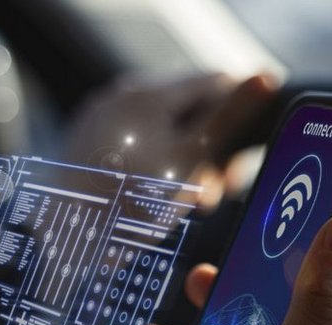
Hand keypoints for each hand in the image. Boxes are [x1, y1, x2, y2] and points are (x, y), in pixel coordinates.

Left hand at [64, 72, 278, 209]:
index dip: (240, 115)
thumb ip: (230, 117)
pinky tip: (157, 195)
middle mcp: (120, 95)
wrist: (63, 241)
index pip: (216, 81)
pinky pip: (134, 141)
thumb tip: (268, 76)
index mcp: (148, 92)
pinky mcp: (87, 142)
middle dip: (211, 146)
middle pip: (188, 106)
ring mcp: (99, 117)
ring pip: (163, 127)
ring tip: (189, 200)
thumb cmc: (129, 203)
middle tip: (218, 190)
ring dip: (186, 159)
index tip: (243, 158)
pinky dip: (156, 162)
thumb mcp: (191, 161)